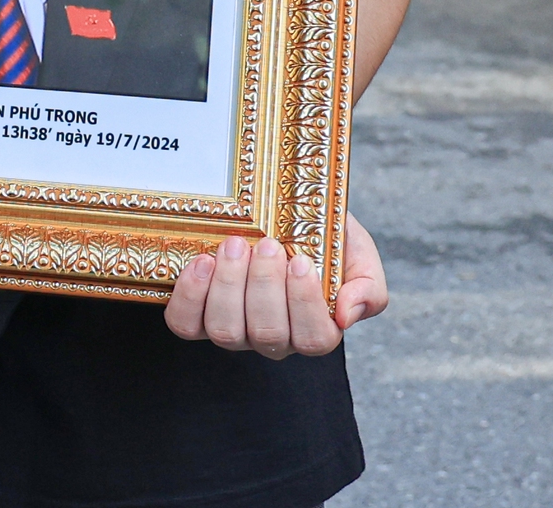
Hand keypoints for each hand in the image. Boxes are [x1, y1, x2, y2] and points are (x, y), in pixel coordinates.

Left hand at [161, 212, 387, 357]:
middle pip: (267, 334)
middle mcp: (273, 338)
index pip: (314, 339)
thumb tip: (346, 316)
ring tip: (234, 245)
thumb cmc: (323, 236)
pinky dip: (190, 295)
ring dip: (228, 286)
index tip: (300, 260)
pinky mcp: (196, 317)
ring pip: (226, 331)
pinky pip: (186, 324)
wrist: (283, 213)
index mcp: (316, 329)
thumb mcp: (357, 253)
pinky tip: (202, 262)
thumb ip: (367, 286)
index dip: (303, 303)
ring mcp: (234, 331)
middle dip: (264, 286)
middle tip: (266, 244)